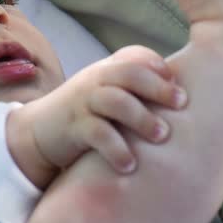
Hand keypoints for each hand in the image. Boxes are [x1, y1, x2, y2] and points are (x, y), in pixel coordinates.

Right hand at [7, 46, 186, 187]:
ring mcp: (83, 102)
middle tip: (182, 105)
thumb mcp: (108, 95)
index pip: (135, 57)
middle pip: (129, 73)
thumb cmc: (85, 115)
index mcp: (108, 70)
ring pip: (116, 101)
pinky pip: (98, 135)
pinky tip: (131, 166)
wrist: (38, 132)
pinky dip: (117, 150)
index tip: (180, 86)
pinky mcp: (73, 128)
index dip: (159, 67)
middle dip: (158, 87)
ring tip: (163, 136)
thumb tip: (184, 102)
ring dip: (142, 118)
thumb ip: (136, 92)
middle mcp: (96, 81)